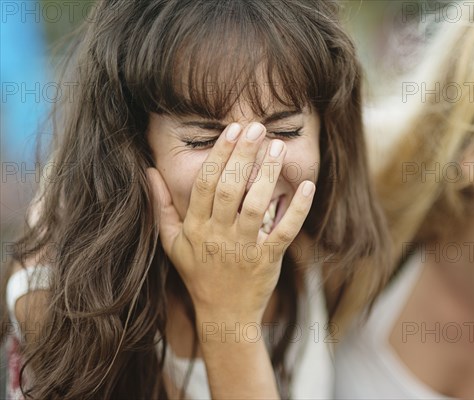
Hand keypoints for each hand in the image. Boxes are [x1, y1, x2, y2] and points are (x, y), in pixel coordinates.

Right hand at [147, 122, 314, 324]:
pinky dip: (297, 210)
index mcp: (195, 228)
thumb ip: (160, 207)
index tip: (231, 130)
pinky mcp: (268, 259)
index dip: (218, 155)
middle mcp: (218, 235)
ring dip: (267, 175)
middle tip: (256, 127)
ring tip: (277, 147)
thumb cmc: (197, 273)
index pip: (205, 184)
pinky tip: (307, 187)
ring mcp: (244, 248)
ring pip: (255, 206)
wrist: (223, 313)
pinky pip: (284, 232)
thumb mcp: (171, 243)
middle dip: (243, 155)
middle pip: (229, 188)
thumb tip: (149, 172)